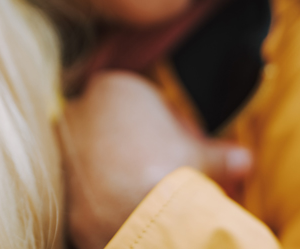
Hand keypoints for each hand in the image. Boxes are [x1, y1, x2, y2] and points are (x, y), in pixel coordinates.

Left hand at [62, 71, 251, 248]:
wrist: (133, 214)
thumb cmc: (170, 170)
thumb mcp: (203, 157)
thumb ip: (221, 154)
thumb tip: (245, 160)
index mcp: (114, 85)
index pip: (148, 104)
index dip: (175, 131)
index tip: (187, 153)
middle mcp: (80, 107)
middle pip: (120, 129)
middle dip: (145, 152)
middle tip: (170, 176)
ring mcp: (63, 143)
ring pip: (99, 155)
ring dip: (123, 173)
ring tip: (150, 197)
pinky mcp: (55, 178)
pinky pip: (83, 183)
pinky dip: (102, 194)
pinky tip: (125, 211)